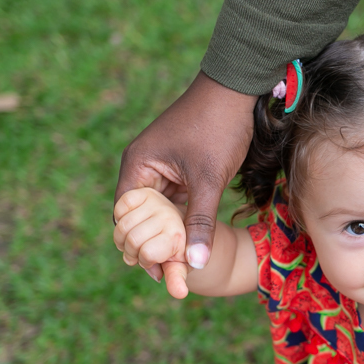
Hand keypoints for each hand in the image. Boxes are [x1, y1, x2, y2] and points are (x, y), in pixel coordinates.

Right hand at [115, 71, 256, 282]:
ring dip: (168, 235)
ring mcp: (161, 167)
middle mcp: (142, 167)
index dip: (138, 245)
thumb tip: (195, 264)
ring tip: (180, 265)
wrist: (237, 88)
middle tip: (168, 275)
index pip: (126, 216)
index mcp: (137, 165)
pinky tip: (190, 242)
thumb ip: (200, 222)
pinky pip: (173, 201)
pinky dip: (180, 220)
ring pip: (159, 211)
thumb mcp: (209, 179)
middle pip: (140, 217)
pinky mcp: (179, 168)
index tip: (156, 271)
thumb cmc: (218, 127)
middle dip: (153, 244)